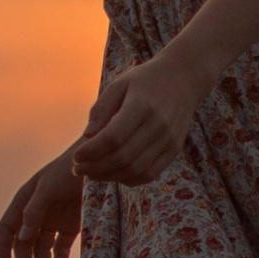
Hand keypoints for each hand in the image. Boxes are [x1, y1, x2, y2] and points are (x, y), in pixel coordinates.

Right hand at [0, 154, 83, 257]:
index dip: (2, 249)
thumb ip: (34, 211)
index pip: (6, 229)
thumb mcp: (48, 187)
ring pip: (42, 249)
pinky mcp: (71, 226)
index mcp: (24, 202)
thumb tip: (22, 238)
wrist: (98, 164)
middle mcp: (36, 214)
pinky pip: (61, 248)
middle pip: (23, 244)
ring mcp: (54, 221)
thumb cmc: (69, 171)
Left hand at [70, 52, 203, 186]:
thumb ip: (101, 109)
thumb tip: (87, 137)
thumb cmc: (145, 80)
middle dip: (95, 168)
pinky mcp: (174, 150)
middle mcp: (158, 125)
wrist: (183, 78)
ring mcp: (169, 139)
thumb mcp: (119, 84)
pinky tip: (113, 174)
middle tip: (78, 169)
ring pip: (135, 170)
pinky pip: (149, 174)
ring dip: (109, 177)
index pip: (113, 138)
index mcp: (141, 105)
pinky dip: (128, 179)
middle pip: (122, 157)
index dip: (91, 152)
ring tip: (91, 173)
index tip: (76, 157)